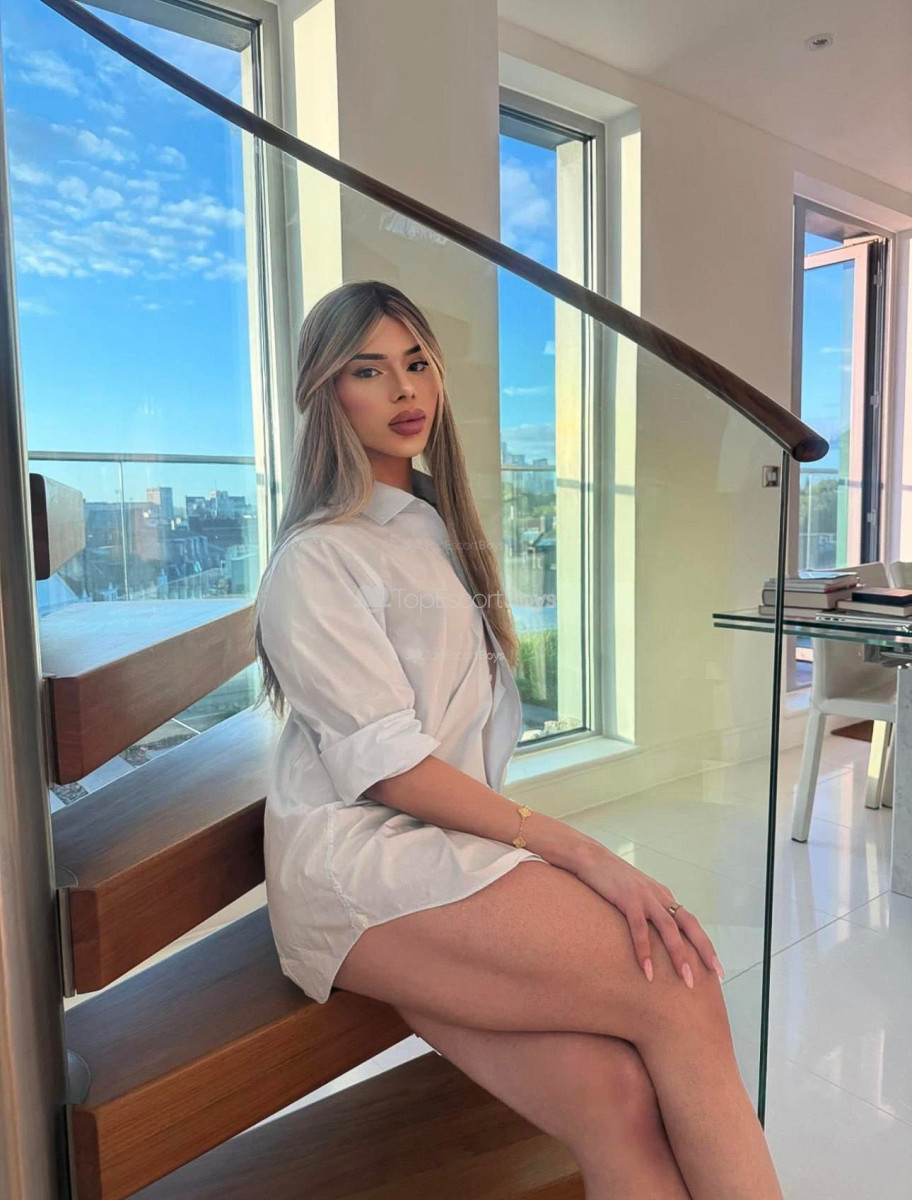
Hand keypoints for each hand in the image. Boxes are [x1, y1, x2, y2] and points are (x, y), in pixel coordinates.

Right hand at [573, 844, 724, 987]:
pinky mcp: (628, 898)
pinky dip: (644, 950)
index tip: (716, 968)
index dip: (705, 944)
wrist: (590, 857)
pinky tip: (647, 970)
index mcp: (663, 896)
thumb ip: (646, 911)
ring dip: (679, 955)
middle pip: (689, 924)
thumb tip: (651, 937)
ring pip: (669, 928)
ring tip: (685, 979)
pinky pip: (639, 928)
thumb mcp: (635, 895)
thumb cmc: (610, 879)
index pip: (691, 923)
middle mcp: (659, 896)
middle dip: (703, 950)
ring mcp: (645, 896)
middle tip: (714, 974)